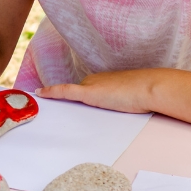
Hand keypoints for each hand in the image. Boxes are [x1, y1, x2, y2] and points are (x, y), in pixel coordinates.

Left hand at [36, 70, 153, 113]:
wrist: (150, 87)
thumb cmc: (145, 93)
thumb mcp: (130, 96)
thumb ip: (119, 99)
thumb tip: (117, 104)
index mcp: (102, 80)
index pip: (85, 89)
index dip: (75, 95)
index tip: (60, 97)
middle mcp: (94, 79)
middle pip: (77, 94)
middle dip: (70, 103)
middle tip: (59, 111)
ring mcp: (91, 85)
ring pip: (71, 95)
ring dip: (61, 100)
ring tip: (51, 104)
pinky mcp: (89, 92)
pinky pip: (65, 92)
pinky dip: (51, 92)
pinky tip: (39, 93)